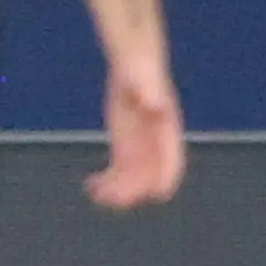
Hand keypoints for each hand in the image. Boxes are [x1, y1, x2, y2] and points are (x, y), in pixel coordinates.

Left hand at [89, 58, 184, 209]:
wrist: (134, 66)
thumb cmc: (142, 70)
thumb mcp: (144, 78)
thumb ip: (149, 92)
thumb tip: (153, 104)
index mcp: (168, 130)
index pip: (173, 159)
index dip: (167, 175)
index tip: (158, 194)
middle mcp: (156, 144)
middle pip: (149, 174)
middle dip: (135, 188)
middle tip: (115, 199)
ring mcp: (140, 148)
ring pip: (132, 177)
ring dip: (118, 190)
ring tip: (98, 196)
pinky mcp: (125, 147)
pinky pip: (118, 170)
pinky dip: (107, 181)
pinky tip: (92, 186)